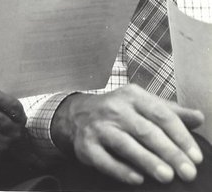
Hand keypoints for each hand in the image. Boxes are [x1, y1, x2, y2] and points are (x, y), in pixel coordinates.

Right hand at [51, 84, 203, 185]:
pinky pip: (105, 160)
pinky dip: (121, 170)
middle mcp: (115, 109)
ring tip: (167, 176)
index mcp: (133, 96)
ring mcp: (99, 127)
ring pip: (126, 145)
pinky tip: (138, 179)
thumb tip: (199, 117)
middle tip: (188, 172)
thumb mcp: (143, 104)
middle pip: (145, 131)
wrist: (76, 114)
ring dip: (147, 161)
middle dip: (169, 152)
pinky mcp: (86, 146)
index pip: (160, 114)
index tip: (196, 156)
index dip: (180, 136)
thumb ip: (171, 112)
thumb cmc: (118, 111)